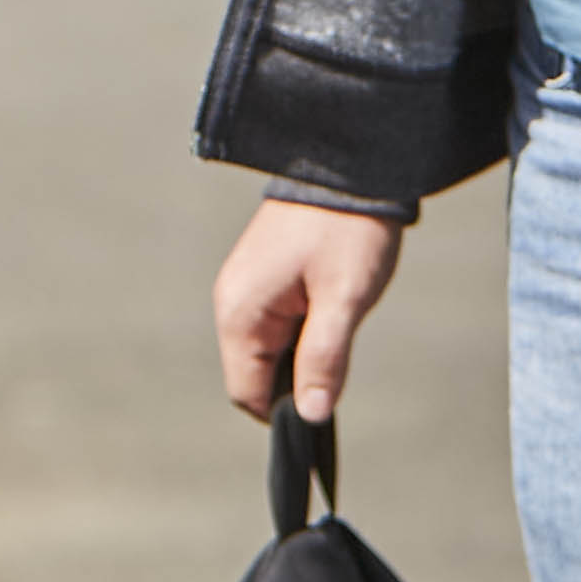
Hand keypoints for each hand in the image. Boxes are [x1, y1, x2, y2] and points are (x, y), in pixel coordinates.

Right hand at [212, 191, 402, 427]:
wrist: (348, 166)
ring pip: (265, 350)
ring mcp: (243, 286)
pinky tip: (327, 310)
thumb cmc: (346, 230)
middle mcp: (231, 301)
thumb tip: (311, 415)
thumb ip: (324, 360)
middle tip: (337, 358)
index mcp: (240, 311)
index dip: (282, 412)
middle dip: (292, 382)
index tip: (323, 407)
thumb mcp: (343, 300)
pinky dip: (299, 332)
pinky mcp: (260, 276)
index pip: (246, 393)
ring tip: (336, 325)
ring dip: (299, 354)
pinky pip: (272, 324)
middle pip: (253, 374)